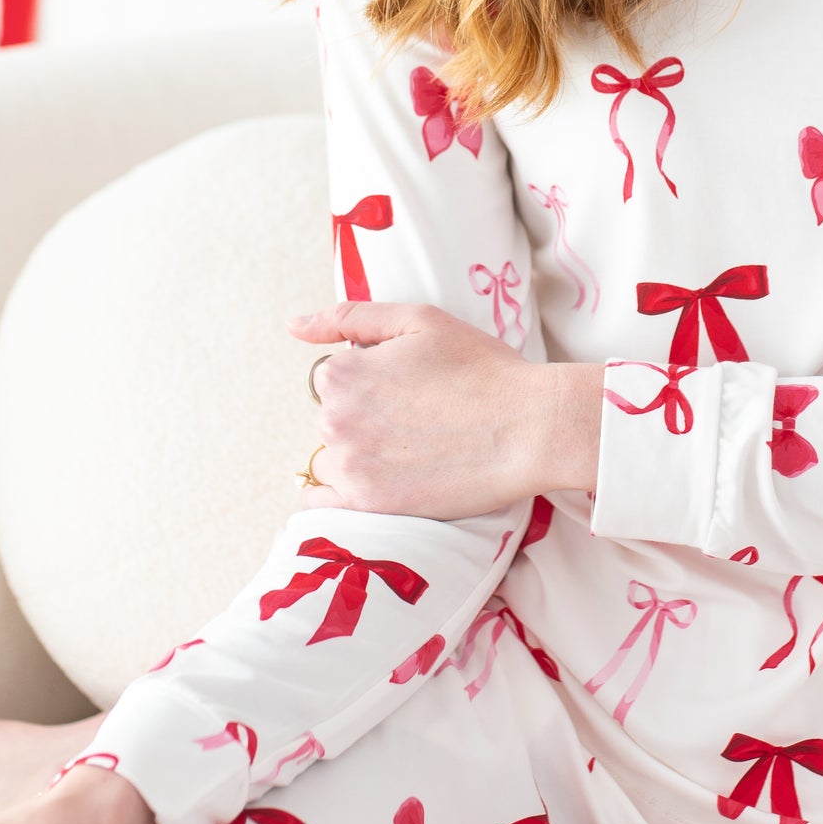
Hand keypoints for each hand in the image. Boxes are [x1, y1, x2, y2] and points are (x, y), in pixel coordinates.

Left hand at [288, 300, 601, 520]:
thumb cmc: (481, 368)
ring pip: (334, 459)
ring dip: (360, 456)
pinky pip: (325, 505)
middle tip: (420, 419)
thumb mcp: (418, 320)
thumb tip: (293, 325)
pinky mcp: (370, 505)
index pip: (334, 378)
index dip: (372, 380)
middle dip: (366, 418)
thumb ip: (349, 317)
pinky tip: (374, 484)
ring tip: (413, 452)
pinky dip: (338, 497)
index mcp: (341, 374)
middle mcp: (334, 421)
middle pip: (334, 420)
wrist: (529, 427)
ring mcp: (350, 467)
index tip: (408, 387)